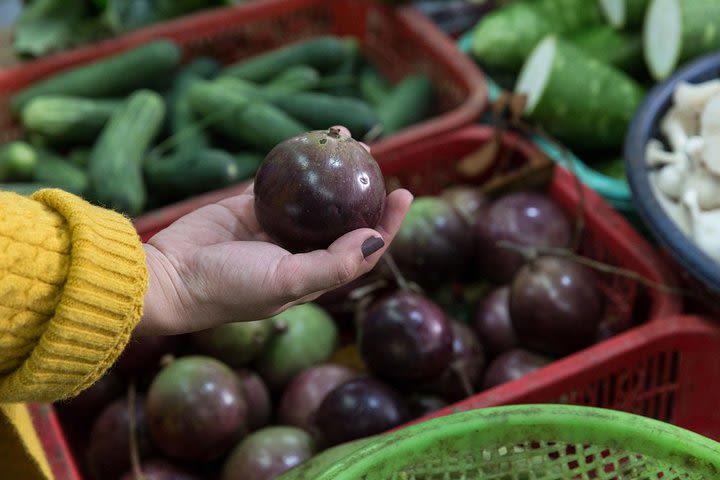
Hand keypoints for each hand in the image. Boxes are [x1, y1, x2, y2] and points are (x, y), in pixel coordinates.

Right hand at [136, 127, 412, 335]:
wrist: (171, 276)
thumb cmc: (229, 287)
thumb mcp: (286, 282)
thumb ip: (333, 265)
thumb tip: (375, 238)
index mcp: (315, 274)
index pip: (362, 249)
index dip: (387, 224)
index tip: (404, 193)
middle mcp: (300, 251)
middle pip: (342, 217)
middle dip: (362, 189)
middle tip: (373, 158)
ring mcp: (276, 228)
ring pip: (315, 195)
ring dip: (331, 170)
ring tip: (346, 138)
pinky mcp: (252, 206)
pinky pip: (282, 180)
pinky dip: (296, 162)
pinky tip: (309, 142)